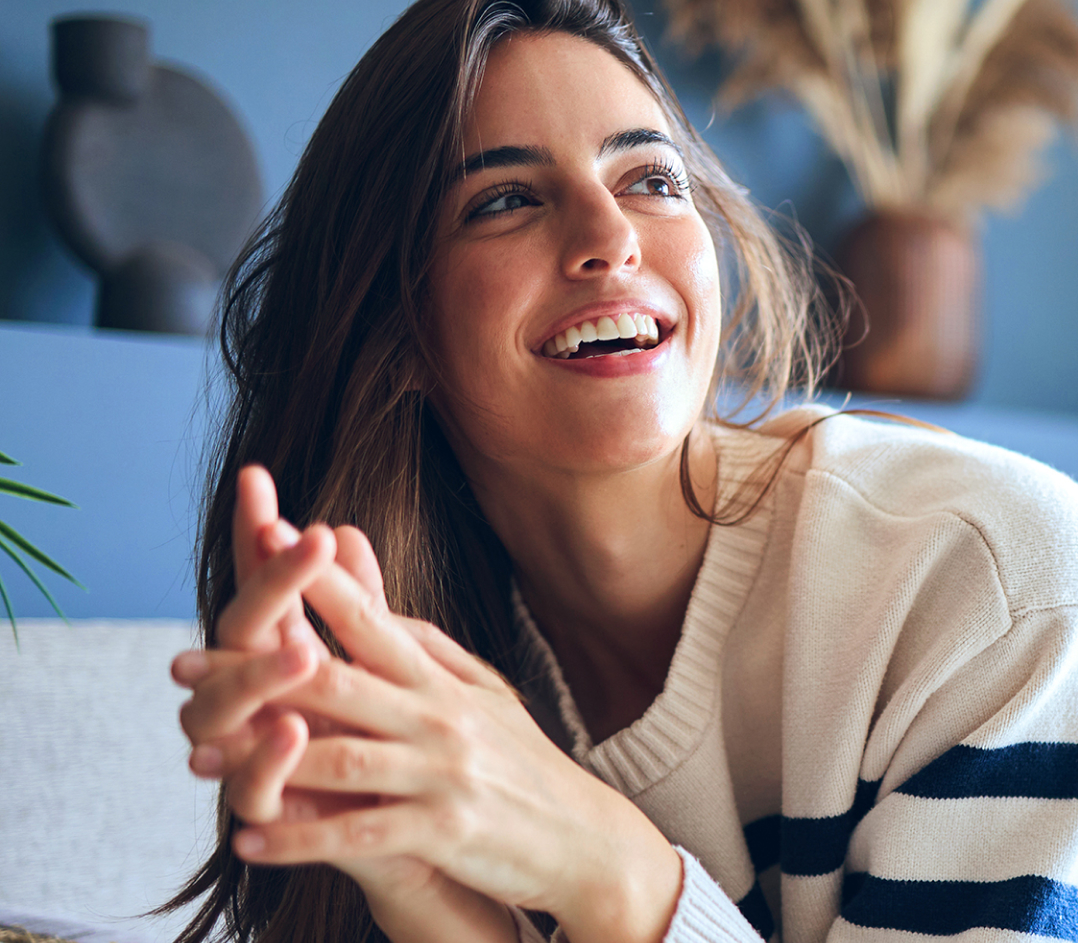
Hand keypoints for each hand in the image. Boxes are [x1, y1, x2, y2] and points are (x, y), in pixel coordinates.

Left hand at [223, 541, 681, 941]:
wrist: (587, 841)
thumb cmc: (524, 766)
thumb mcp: (485, 696)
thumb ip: (427, 650)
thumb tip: (372, 600)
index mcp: (444, 680)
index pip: (372, 620)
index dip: (317, 580)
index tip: (265, 540)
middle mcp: (440, 717)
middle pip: (335, 682)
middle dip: (253, 670)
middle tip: (184, 662)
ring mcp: (441, 773)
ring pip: (337, 757)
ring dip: (260, 759)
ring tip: (196, 758)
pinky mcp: (443, 830)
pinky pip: (356, 833)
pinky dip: (299, 839)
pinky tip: (248, 842)